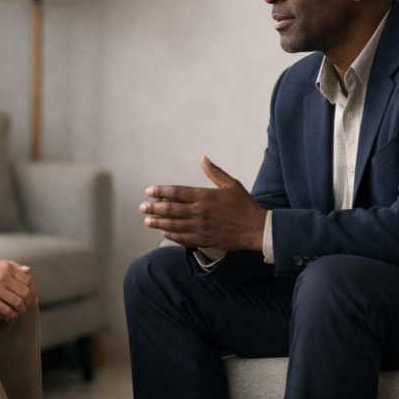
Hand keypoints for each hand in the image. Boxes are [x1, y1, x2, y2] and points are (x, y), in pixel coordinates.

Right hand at [0, 256, 37, 321]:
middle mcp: (3, 277)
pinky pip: (5, 309)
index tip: (34, 297)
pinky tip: (11, 314)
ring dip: (21, 309)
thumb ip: (14, 265)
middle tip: (29, 306)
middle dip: (29, 302)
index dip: (33, 291)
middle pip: (24, 292)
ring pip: (17, 302)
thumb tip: (28, 271)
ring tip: (21, 311)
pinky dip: (11, 314)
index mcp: (7, 267)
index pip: (27, 280)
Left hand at [140, 156, 266, 250]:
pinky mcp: (203, 240)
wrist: (255, 229)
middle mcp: (200, 212)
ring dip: (158, 222)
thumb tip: (204, 159)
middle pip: (171, 209)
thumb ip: (214, 172)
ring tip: (147, 220)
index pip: (177, 192)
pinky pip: (183, 238)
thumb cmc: (244, 205)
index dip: (161, 191)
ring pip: (174, 225)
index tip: (149, 191)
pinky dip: (171, 235)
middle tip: (142, 207)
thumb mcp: (231, 184)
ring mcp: (200, 227)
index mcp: (205, 196)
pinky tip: (164, 233)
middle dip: (154, 208)